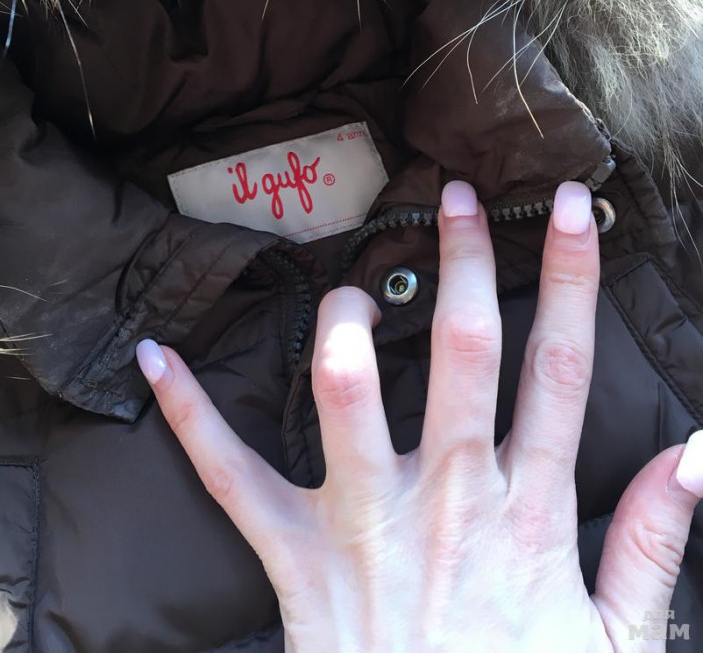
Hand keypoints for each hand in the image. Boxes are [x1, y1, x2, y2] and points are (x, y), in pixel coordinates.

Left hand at [137, 180, 702, 651]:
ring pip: (349, 396)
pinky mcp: (294, 557)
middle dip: (464, 264)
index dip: (572, 280)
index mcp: (526, 513)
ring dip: (345, 325)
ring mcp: (363, 524)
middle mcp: (445, 500)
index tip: (572, 210)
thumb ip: (655, 542)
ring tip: (348, 281)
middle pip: (461, 353)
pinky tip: (158, 358)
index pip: (560, 370)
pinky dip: (192, 414)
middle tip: (455, 199)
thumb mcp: (615, 641)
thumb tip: (699, 452)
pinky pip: (231, 477)